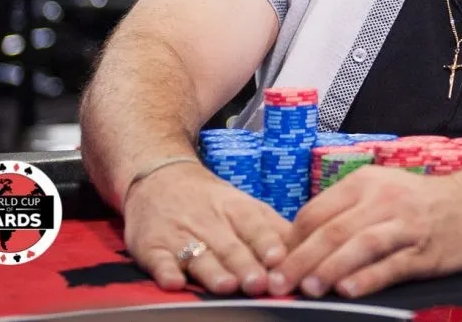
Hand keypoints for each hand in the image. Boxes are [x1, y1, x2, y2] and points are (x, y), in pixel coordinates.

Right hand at [123, 162, 293, 295]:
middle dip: (245, 264)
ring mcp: (180, 233)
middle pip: (230, 245)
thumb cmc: (211, 200)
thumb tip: (309, 248)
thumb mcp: (245, 205)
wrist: (160, 176)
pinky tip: (173, 282)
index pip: (254, 225)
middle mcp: (210, 221)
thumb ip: (274, 228)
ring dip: (213, 271)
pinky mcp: (152, 245)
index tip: (280, 258)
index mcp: (236, 209)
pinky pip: (158, 259)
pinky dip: (165, 271)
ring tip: (226, 286)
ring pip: (199, 255)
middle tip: (259, 283)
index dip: (267, 242)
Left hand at [274, 165, 461, 298]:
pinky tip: (349, 290)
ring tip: (308, 289)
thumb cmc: (414, 203)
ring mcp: (405, 225)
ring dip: (331, 268)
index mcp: (364, 182)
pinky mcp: (424, 251)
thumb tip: (295, 245)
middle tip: (278, 283)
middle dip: (301, 259)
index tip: (272, 264)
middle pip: (334, 229)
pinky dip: (368, 278)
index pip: (317, 211)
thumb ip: (341, 212)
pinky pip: (392, 265)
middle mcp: (383, 199)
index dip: (291, 240)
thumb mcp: (377, 191)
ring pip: (361, 245)